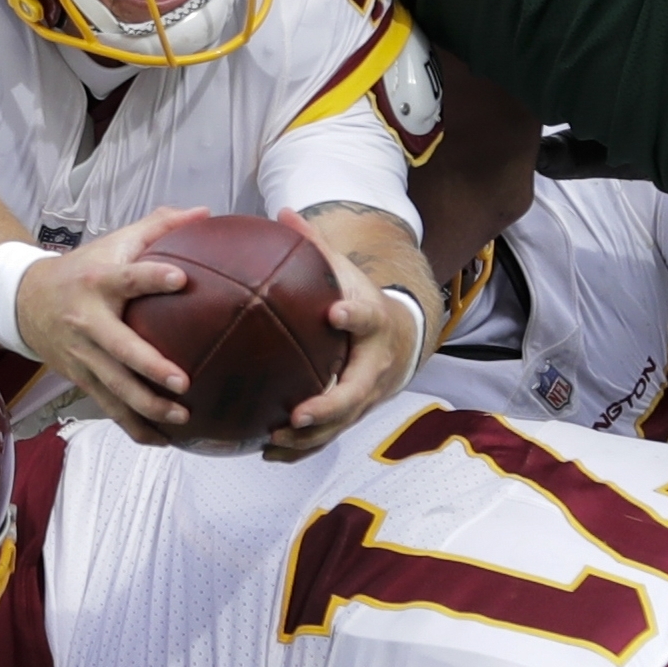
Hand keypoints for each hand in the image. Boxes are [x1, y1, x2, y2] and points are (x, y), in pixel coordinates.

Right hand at [14, 206, 206, 443]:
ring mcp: (82, 355)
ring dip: (147, 406)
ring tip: (182, 417)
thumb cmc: (82, 269)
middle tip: (184, 381)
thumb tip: (204, 213)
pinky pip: (108, 408)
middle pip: (119, 349)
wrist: (24, 301)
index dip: (153, 278)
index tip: (182, 279)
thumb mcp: (113, 242)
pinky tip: (162, 441)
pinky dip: (134, 427)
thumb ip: (158, 226)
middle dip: (150, 367)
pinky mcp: (81, 378)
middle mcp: (87, 321)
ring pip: (114, 387)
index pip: (128, 278)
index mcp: (98, 282)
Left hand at [265, 207, 415, 459]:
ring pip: (341, 422)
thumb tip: (281, 213)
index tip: (334, 312)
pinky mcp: (353, 415)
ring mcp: (366, 395)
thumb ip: (314, 247)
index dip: (353, 316)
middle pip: (356, 390)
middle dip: (329, 405)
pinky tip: (268, 452)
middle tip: (300, 412)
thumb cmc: (359, 300)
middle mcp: (373, 364)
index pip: (365, 317)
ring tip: (275, 437)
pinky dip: (300, 448)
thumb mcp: (345, 272)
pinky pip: (327, 437)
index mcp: (373, 323)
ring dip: (309, 436)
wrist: (399, 340)